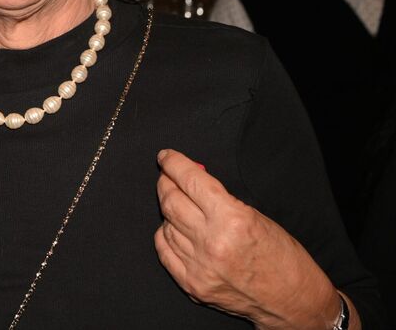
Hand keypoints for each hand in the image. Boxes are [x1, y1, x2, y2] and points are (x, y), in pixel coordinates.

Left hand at [154, 149, 355, 329]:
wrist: (293, 301)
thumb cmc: (282, 257)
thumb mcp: (255, 216)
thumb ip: (220, 198)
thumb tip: (190, 179)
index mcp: (232, 219)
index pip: (190, 181)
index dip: (174, 164)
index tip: (166, 157)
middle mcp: (212, 242)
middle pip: (171, 201)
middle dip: (166, 183)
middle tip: (167, 177)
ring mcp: (200, 266)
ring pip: (166, 225)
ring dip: (169, 211)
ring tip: (178, 204)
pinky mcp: (193, 285)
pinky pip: (165, 250)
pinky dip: (166, 235)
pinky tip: (174, 229)